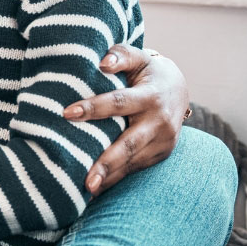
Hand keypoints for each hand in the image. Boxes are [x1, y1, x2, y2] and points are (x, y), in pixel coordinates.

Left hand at [62, 44, 189, 194]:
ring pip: (133, 161)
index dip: (93, 108)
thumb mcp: (138, 58)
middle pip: (129, 144)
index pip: (118, 102)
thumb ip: (120, 55)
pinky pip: (136, 168)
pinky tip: (98, 188)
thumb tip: (102, 63)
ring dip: (110, 176)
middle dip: (107, 162)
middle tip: (86, 180)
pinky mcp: (161, 154)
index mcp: (151, 96)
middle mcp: (160, 122)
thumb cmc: (148, 71)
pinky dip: (117, 178)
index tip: (67, 114)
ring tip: (86, 190)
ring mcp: (163, 141)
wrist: (179, 89)